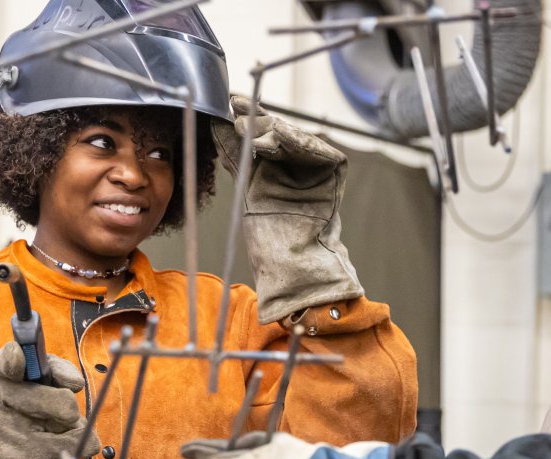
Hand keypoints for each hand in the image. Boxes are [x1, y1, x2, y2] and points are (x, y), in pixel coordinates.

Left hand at [211, 96, 362, 324]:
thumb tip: (215, 123)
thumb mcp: (244, 186)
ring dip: (275, 131)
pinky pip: (320, 150)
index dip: (247, 116)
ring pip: (297, 138)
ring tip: (255, 132)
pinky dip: (301, 142)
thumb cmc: (269, 235)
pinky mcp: (335, 172)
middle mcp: (296, 164)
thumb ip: (234, 155)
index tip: (230, 103)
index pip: (261, 133)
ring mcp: (316, 168)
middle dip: (258, 121)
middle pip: (279, 131)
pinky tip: (280, 135)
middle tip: (239, 115)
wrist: (292, 263)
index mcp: (275, 166)